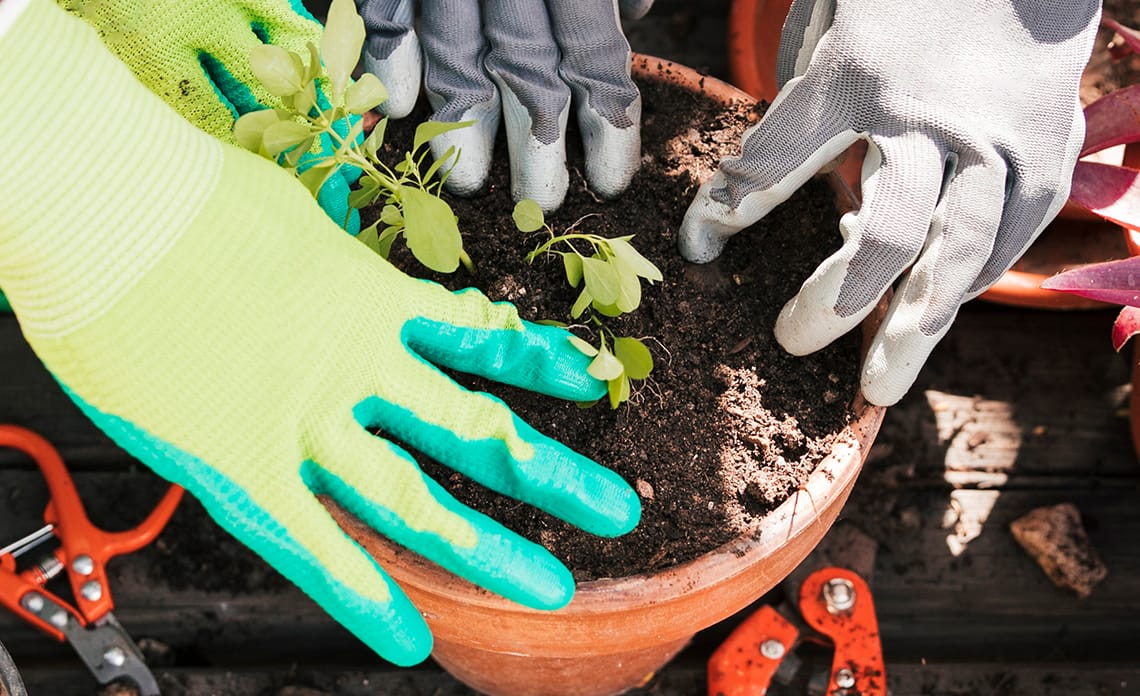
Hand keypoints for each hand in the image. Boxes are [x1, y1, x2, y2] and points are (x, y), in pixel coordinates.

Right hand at [1, 0, 638, 664]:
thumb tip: (346, 266)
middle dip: (549, 473)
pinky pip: (313, 543)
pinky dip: (361, 593)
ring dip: (485, 548)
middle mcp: (357, 368)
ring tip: (549, 588)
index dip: (541, 363)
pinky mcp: (243, 465)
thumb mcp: (294, 215)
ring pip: (413, 497)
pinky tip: (406, 637)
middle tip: (613, 508)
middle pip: (473, 430)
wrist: (107, 207)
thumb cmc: (187, 195)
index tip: (590, 379)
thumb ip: (334, 259)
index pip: (480, 339)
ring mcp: (306, 423)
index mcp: (371, 301)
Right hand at [356, 0, 643, 210]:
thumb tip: (634, 11)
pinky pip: (384, 7)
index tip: (610, 181)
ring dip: (460, 124)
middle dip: (534, 148)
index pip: (595, 56)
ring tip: (466, 184)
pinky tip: (395, 107)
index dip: (605, 125)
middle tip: (541, 206)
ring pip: (453, 50)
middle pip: (525, 71)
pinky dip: (388, 55)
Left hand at [679, 0, 1098, 405]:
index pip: (773, 162)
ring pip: (957, 252)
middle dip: (836, 297)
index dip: (727, 209)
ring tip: (879, 383)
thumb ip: (797, 95)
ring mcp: (997, 141)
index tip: (698, 245)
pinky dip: (967, 284)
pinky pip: (1007, 240)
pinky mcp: (1047, 154)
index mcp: (858, 77)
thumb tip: (747, 180)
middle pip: (888, 231)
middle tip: (790, 341)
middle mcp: (931, 119)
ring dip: (915, 324)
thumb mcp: (830, 19)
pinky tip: (932, 319)